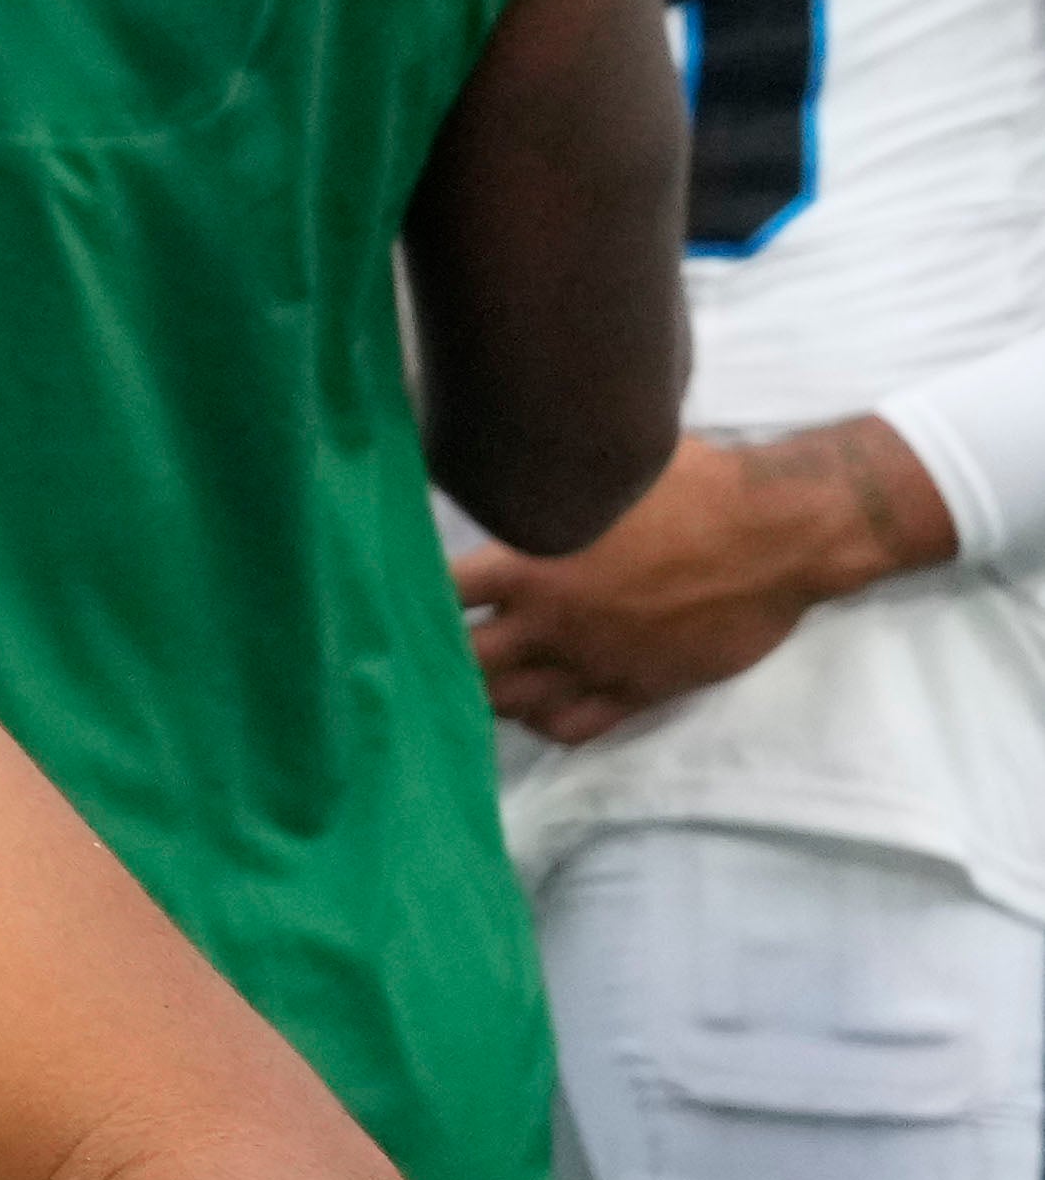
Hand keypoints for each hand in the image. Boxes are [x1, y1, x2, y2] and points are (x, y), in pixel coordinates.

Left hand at [459, 422, 945, 742]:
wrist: (779, 535)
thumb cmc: (695, 486)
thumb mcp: (604, 470)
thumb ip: (543, 480)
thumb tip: (501, 452)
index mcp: (532, 564)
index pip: (442, 594)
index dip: (415, 597)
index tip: (402, 593)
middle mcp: (553, 623)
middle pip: (466, 661)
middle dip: (440, 656)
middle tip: (430, 646)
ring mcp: (596, 664)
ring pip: (512, 703)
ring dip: (487, 691)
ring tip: (477, 674)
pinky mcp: (640, 691)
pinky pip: (571, 727)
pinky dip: (542, 720)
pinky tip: (532, 703)